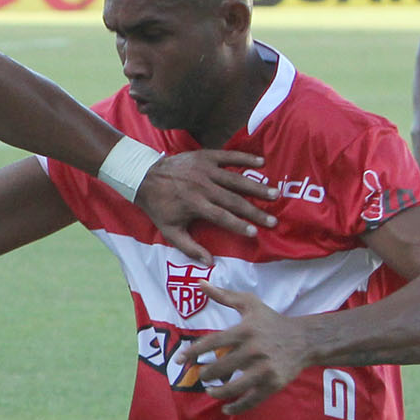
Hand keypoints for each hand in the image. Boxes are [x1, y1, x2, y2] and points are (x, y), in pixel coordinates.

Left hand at [130, 150, 276, 265]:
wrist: (144, 176)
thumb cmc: (159, 207)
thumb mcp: (169, 231)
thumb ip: (189, 247)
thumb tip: (209, 262)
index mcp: (194, 205)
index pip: (221, 217)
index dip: (238, 225)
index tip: (255, 233)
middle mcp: (202, 187)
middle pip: (233, 200)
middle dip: (255, 211)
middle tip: (273, 219)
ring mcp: (205, 170)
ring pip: (235, 179)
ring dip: (256, 187)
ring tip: (275, 193)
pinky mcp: (205, 156)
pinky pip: (229, 156)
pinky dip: (245, 158)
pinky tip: (261, 163)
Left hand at [189, 283, 311, 415]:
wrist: (304, 340)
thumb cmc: (271, 321)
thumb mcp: (250, 304)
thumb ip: (223, 295)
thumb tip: (199, 282)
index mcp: (244, 330)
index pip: (211, 343)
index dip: (193, 352)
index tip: (180, 360)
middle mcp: (253, 350)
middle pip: (219, 368)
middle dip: (205, 374)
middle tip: (201, 375)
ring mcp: (263, 369)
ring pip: (232, 387)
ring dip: (216, 392)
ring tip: (211, 390)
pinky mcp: (272, 384)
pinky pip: (250, 400)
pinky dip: (236, 407)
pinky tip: (226, 408)